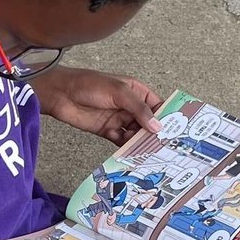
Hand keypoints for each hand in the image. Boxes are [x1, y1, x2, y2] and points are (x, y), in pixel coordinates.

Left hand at [31, 67, 162, 144]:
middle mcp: (130, 106)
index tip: (177, 130)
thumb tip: (157, 125)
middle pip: (148, 123)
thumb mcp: (118, 92)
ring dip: (142, 143)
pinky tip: (133, 155)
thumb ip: (139, 109)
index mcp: (136, 91)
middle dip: (156, 134)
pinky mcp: (108, 131)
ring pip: (136, 134)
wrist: (61, 94)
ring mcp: (119, 119)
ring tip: (151, 154)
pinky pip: (122, 141)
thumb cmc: (89, 84)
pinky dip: (127, 148)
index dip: (167, 117)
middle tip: (166, 147)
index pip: (157, 106)